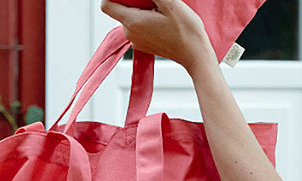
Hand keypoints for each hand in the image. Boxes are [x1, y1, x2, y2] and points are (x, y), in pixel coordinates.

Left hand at [100, 0, 216, 76]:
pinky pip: (139, 26)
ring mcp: (136, 41)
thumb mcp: (170, 3)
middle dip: (134, 0)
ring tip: (162, 11)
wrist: (194, 54)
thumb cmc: (186, 30)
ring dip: (142, 8)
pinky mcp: (143, 44)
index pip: (107, 5)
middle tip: (155, 1)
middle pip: (120, 9)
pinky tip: (162, 19)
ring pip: (130, 17)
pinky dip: (146, 18)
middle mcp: (130, 34)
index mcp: (133, 23)